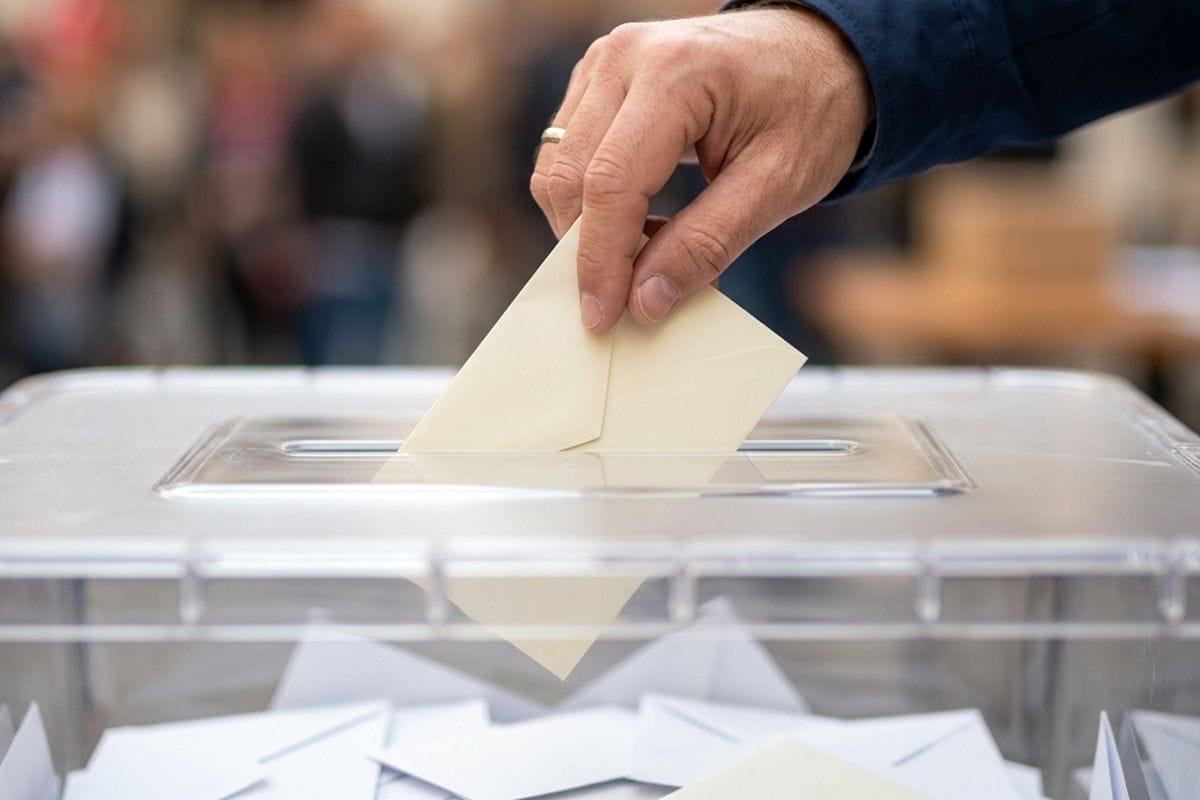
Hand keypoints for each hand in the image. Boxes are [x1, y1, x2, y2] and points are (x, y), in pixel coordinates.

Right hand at [529, 8, 872, 330]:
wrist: (820, 52)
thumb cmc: (811, 108)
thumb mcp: (777, 186)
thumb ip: (707, 245)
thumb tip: (643, 302)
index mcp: (676, 72)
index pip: (612, 182)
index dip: (600, 260)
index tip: (601, 317)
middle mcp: (626, 57)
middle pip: (570, 177)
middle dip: (587, 251)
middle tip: (625, 303)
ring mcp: (605, 63)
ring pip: (557, 168)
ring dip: (586, 228)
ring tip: (646, 256)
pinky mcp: (597, 79)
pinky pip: (567, 154)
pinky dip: (589, 202)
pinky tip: (639, 222)